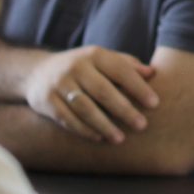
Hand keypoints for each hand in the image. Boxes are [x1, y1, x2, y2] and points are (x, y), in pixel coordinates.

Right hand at [26, 46, 159, 142]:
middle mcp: (76, 67)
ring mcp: (59, 84)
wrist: (38, 72)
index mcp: (94, 55)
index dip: (138, 87)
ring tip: (120, 139)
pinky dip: (84, 130)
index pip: (120, 70)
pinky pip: (67, 119)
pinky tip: (99, 138)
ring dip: (104, 125)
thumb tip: (152, 73)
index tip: (154, 104)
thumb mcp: (103, 60)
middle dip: (124, 110)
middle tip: (142, 125)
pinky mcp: (47, 101)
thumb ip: (127, 65)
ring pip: (84, 108)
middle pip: (103, 91)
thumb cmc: (83, 68)